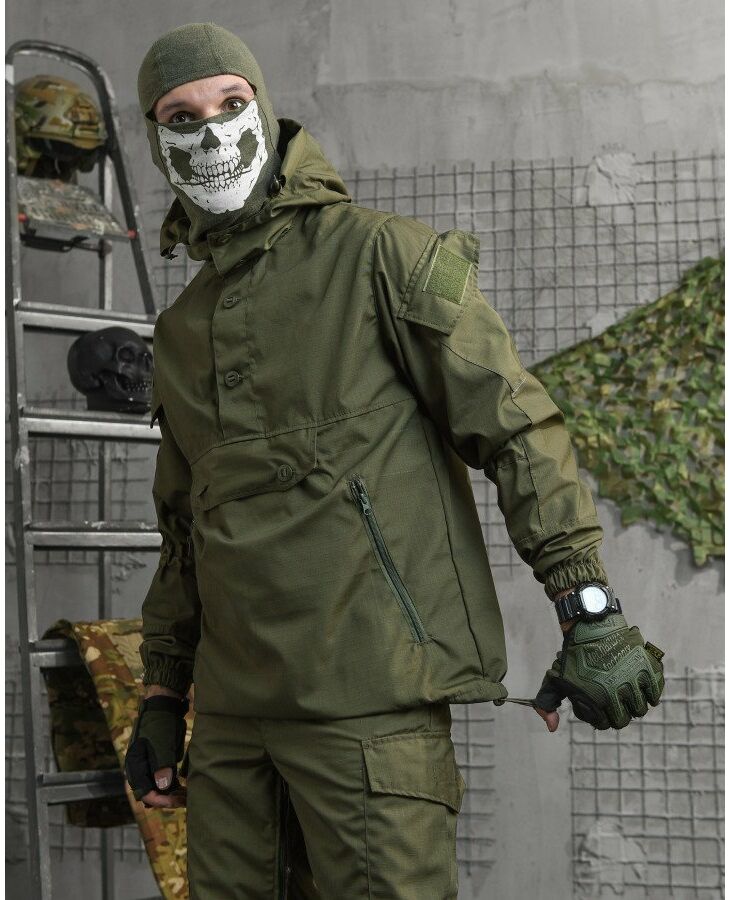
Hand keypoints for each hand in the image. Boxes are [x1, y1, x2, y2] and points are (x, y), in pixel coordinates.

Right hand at [124, 692, 189, 808]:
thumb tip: (164, 787)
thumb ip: (161, 765)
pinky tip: (188, 789)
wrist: (164, 707)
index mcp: (135, 766)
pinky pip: (167, 782)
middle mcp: (142, 771)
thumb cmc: (159, 723)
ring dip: (174, 795)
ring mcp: (152, 768)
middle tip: (186, 799)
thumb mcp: (160, 743)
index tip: (175, 801)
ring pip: (161, 790)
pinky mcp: (162, 765)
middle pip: (152, 794)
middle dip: (168, 800)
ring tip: (190, 796)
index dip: (159, 800)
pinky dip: (176, 787)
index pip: (144, 792)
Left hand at [532, 613, 664, 730]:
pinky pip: (656, 692)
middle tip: (613, 702)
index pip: (604, 724)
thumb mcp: (555, 678)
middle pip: (624, 720)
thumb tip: (552, 729)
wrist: (592, 626)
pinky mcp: (647, 667)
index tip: (598, 707)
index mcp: (594, 697)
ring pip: (641, 708)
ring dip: (633, 704)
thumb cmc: (574, 655)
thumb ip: (547, 704)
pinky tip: (640, 687)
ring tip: (625, 694)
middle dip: (618, 714)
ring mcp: (633, 679)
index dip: (599, 718)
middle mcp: (616, 691)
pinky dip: (651, 693)